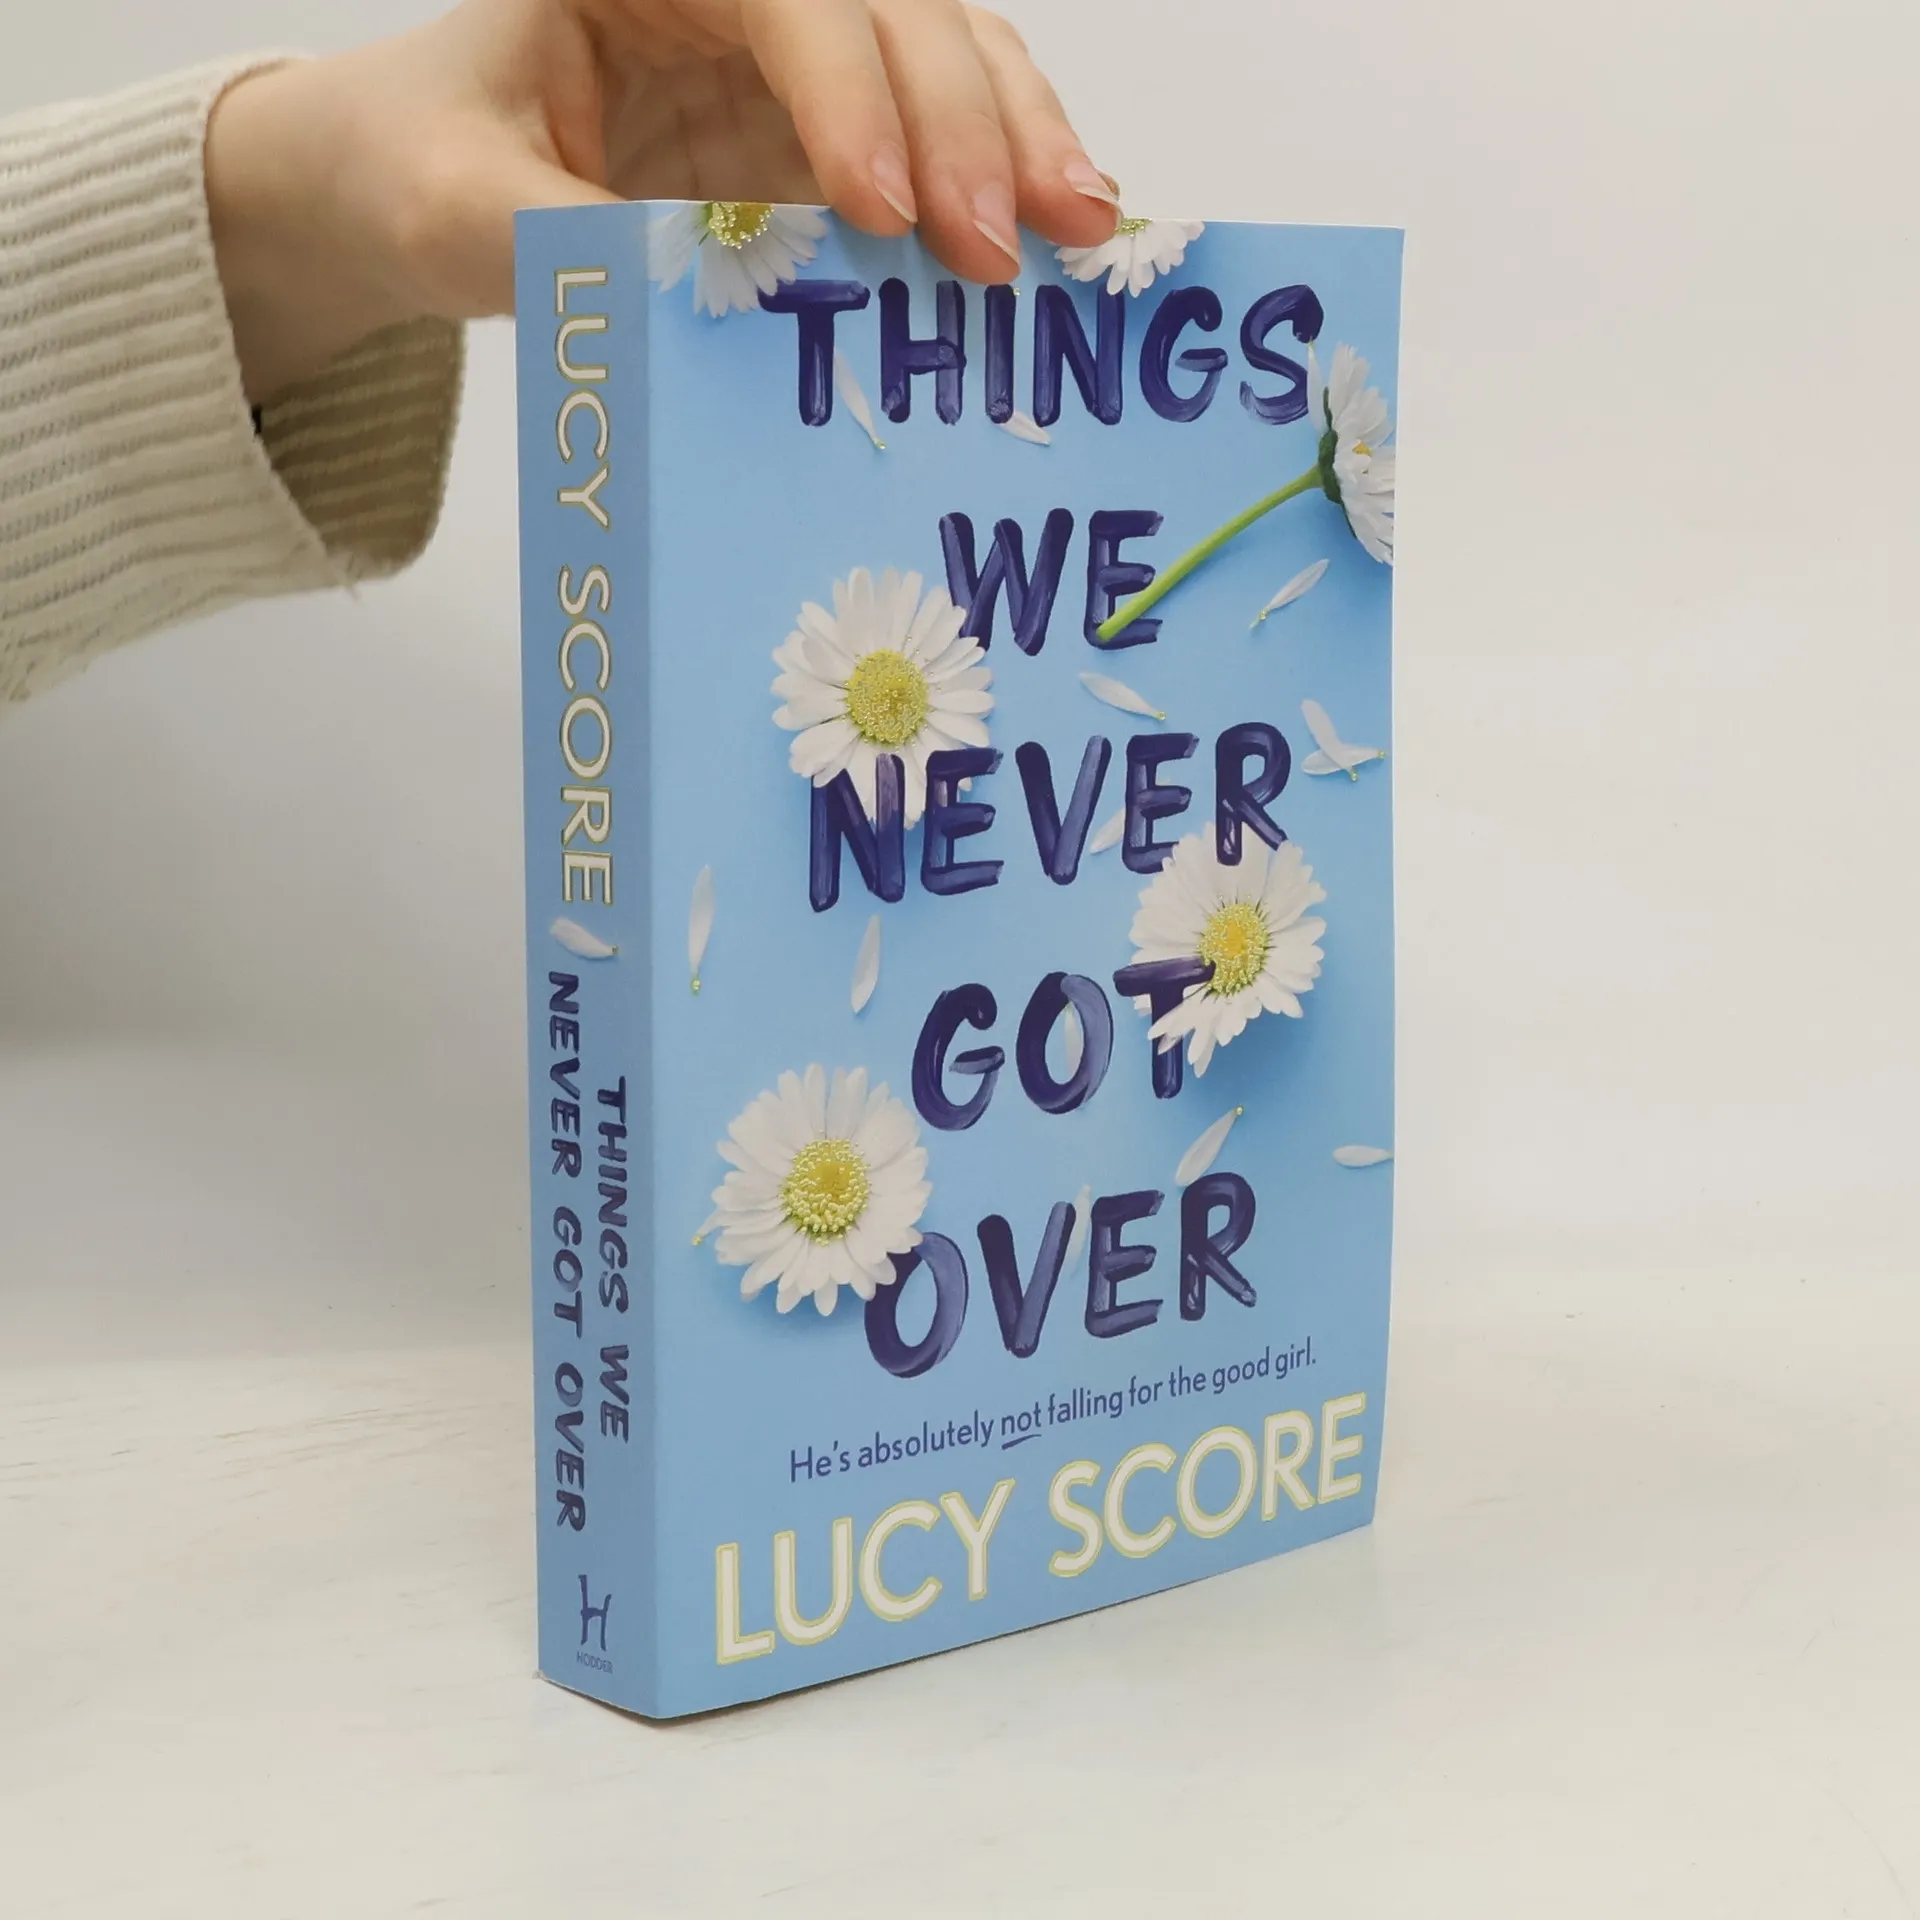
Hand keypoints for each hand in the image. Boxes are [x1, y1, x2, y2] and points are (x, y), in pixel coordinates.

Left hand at [206, 0, 1119, 401]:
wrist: (417, 183)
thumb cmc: (422, 165)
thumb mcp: (454, 207)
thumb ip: (551, 242)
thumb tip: (684, 301)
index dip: (850, 96)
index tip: (883, 214)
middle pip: (897, 12)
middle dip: (965, 126)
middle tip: (998, 253)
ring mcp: (801, 58)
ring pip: (948, 51)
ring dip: (1021, 138)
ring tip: (1082, 230)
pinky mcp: (833, 131)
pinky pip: (947, 130)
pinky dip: (1006, 175)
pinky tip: (1062, 235)